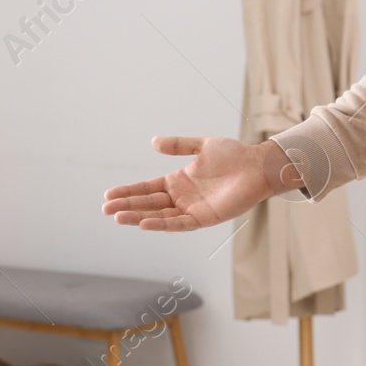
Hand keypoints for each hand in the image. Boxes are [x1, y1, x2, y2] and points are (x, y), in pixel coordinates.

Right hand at [103, 135, 282, 231]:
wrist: (259, 165)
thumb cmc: (235, 155)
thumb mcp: (202, 145)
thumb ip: (179, 146)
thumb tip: (153, 142)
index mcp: (179, 181)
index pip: (148, 188)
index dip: (129, 191)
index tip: (108, 194)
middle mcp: (182, 197)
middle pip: (149, 204)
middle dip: (127, 206)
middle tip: (106, 209)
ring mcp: (192, 209)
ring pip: (159, 216)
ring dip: (138, 217)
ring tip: (118, 217)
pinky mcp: (205, 218)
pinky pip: (179, 223)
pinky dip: (162, 224)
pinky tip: (145, 223)